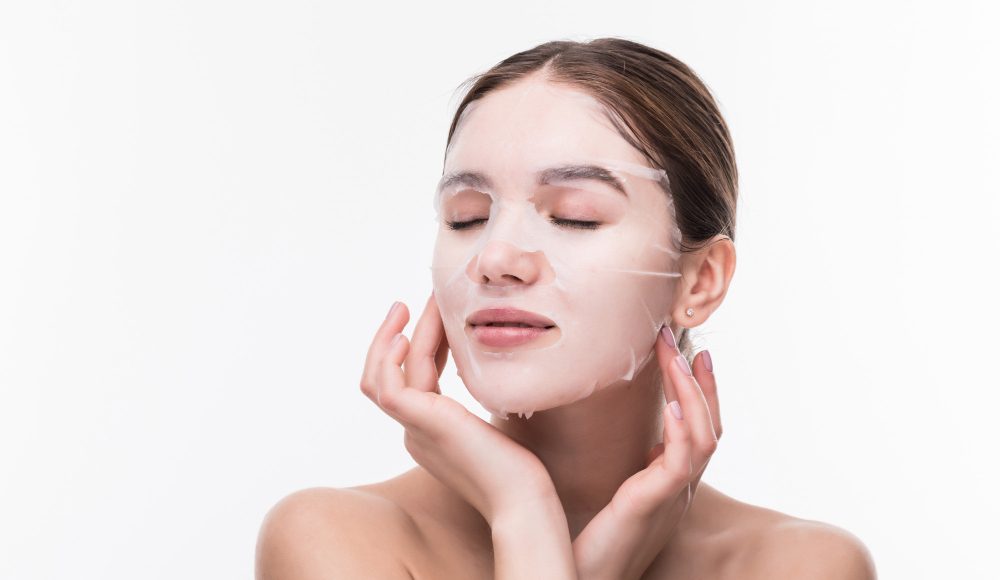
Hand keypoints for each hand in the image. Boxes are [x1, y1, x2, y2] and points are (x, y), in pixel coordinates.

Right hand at [359, 292, 556, 524]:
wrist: (525, 501)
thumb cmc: (523, 469)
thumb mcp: (498, 422)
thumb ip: (487, 399)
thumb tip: (498, 366)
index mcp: (431, 432)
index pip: (409, 382)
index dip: (421, 346)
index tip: (438, 318)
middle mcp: (416, 432)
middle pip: (384, 378)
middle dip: (392, 338)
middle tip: (407, 304)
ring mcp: (414, 430)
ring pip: (383, 377)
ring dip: (391, 337)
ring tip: (408, 306)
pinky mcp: (421, 425)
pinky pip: (388, 387)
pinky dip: (390, 359)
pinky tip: (407, 336)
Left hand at [571, 328, 722, 579]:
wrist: (584, 578)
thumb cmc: (592, 539)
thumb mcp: (617, 490)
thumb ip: (632, 464)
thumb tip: (626, 430)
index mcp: (672, 481)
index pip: (700, 428)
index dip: (700, 391)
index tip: (689, 353)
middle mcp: (681, 488)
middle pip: (711, 426)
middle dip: (700, 380)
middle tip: (684, 340)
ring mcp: (674, 497)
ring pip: (704, 437)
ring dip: (692, 392)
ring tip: (678, 355)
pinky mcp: (655, 504)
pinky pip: (682, 462)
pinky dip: (683, 430)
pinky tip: (675, 404)